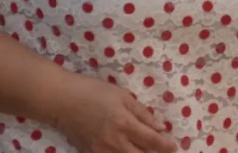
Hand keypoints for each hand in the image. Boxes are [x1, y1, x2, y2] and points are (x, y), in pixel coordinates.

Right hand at [53, 74, 176, 152]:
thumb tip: (160, 127)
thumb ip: (142, 113)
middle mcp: (115, 141)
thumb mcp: (122, 96)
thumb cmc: (94, 92)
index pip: (152, 140)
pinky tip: (126, 151)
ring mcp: (102, 151)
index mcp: (125, 123)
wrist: (63, 101)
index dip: (166, 146)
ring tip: (146, 152)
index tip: (174, 147)